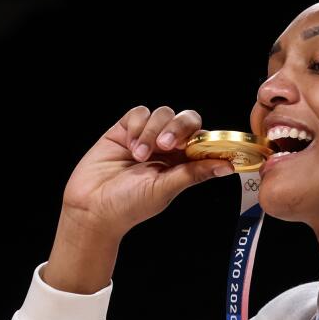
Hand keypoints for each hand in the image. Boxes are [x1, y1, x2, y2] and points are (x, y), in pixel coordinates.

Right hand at [59, 105, 232, 240]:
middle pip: (187, 120)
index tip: (194, 147)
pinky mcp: (125, 130)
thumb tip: (227, 166)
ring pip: (163, 113)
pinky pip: (139, 113)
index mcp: (184, 162)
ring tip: (140, 155)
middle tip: (166, 146)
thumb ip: (194, 173)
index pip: (204, 139)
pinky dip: (138, 126)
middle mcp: (169, 148)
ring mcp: (148, 137)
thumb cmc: (129, 205)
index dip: (204, 138)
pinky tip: (131, 146)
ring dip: (154, 131)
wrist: (91, 206)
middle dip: (179, 128)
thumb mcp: (166, 189)